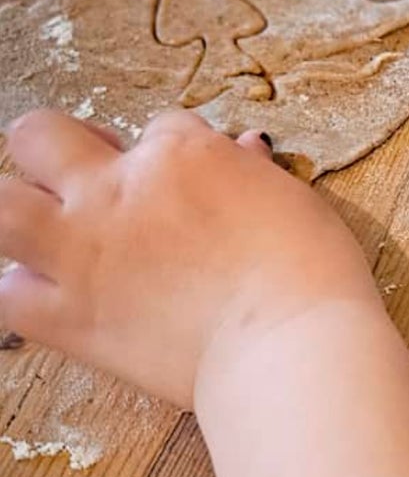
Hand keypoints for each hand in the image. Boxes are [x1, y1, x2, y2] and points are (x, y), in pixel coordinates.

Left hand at [0, 110, 381, 409]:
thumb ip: (250, 174)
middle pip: (40, 134)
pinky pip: (10, 296)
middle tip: (86, 176)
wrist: (293, 348)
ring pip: (1, 207)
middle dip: (55, 147)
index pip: (158, 127)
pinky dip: (24, 294)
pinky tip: (51, 296)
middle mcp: (118, 193)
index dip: (170, 154)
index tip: (188, 184)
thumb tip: (242, 151)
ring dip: (16, 209)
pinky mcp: (72, 318)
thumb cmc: (309, 273)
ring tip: (46, 228)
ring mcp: (85, 254)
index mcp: (180, 154)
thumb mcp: (289, 199)